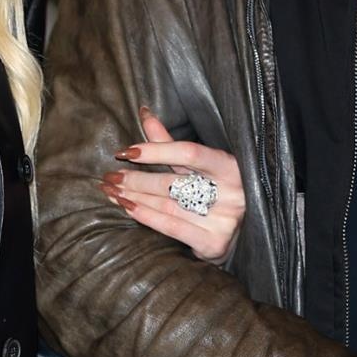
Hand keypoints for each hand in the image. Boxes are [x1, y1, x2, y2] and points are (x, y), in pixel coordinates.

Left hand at [99, 107, 246, 264]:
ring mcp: (223, 220)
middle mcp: (231, 193)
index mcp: (230, 167)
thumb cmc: (218, 191)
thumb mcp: (201, 165)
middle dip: (135, 179)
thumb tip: (144, 113)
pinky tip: (127, 208)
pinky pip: (173, 227)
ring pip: (168, 205)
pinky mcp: (214, 243)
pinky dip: (147, 216)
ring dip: (134, 197)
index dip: (156, 150)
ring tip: (111, 191)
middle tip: (109, 176)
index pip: (189, 153)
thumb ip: (171, 143)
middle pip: (172, 182)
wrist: (246, 232)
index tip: (126, 152)